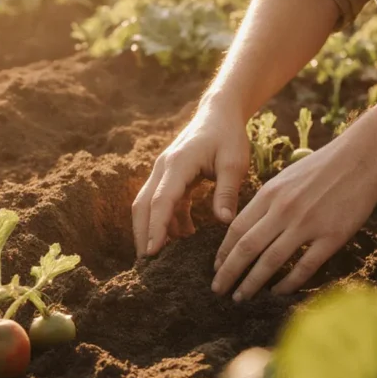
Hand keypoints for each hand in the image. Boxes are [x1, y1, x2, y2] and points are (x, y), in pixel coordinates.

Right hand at [133, 103, 250, 256]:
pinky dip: (169, 221)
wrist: (219, 113)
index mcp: (178, 164)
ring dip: (155, 229)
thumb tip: (224, 222)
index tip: (152, 252)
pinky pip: (162, 202)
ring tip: (167, 256)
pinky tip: (185, 236)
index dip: (156, 227)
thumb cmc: (228, 136)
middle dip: (143, 234)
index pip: (161, 200)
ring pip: (148, 205)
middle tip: (148, 264)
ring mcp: (163, 172)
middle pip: (143, 206)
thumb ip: (227, 192)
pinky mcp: (169, 177)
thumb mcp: (234, 163)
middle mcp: (163, 168)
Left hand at [211, 135, 376, 299]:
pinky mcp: (332, 237)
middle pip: (247, 248)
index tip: (215, 268)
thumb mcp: (286, 178)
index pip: (236, 229)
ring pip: (270, 262)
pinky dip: (288, 283)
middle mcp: (284, 210)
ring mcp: (308, 224)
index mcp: (270, 194)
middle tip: (218, 290)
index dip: (223, 253)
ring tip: (241, 297)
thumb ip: (266, 202)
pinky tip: (277, 292)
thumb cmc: (323, 167)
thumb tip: (247, 228)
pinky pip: (305, 267)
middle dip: (228, 273)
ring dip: (252, 283)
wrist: (363, 157)